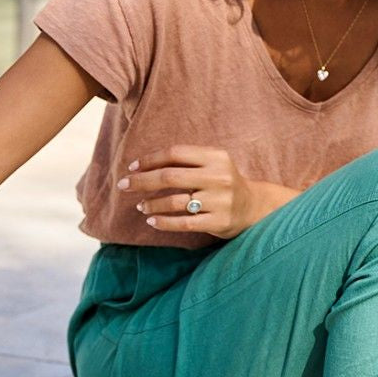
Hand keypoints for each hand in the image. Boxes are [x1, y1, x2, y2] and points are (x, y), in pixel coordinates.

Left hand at [116, 146, 259, 239]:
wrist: (253, 207)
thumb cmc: (222, 183)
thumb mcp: (212, 164)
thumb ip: (186, 160)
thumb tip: (142, 165)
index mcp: (216, 156)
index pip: (175, 153)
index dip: (150, 159)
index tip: (132, 168)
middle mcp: (219, 177)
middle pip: (170, 177)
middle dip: (142, 181)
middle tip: (124, 185)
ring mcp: (220, 201)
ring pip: (174, 201)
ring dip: (151, 204)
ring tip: (141, 206)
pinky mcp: (219, 222)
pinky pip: (183, 223)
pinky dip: (163, 222)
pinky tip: (152, 221)